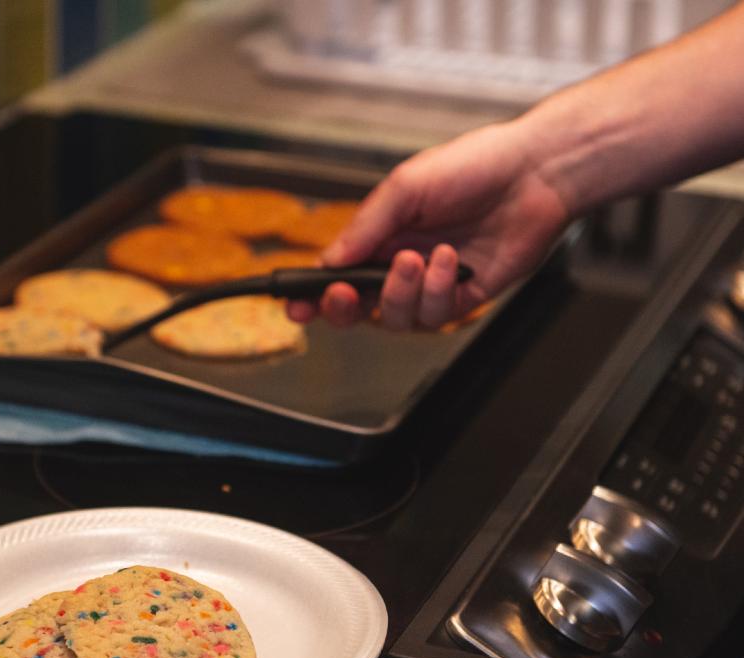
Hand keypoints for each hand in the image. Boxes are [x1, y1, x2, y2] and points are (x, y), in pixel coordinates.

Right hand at [287, 121, 571, 328]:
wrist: (535, 172)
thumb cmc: (473, 166)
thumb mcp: (405, 187)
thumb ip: (365, 227)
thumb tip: (329, 261)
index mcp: (381, 236)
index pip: (338, 275)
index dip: (313, 295)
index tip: (295, 306)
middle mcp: (402, 264)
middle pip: (359, 309)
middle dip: (344, 309)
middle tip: (343, 295)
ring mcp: (433, 284)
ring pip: (396, 318)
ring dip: (399, 293)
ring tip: (416, 259)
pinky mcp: (464, 297)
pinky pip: (436, 314)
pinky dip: (437, 290)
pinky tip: (448, 260)